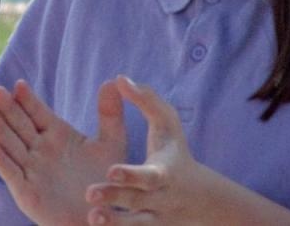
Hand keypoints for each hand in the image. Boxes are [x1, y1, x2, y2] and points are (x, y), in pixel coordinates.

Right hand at [0, 79, 126, 225]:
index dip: (28, 99)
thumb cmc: (107, 181)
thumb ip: (110, 114)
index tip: (19, 84)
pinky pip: (11, 173)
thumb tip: (112, 81)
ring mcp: (31, 170)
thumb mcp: (112, 144)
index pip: (38, 112)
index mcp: (57, 134)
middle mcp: (40, 150)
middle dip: (8, 108)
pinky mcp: (26, 192)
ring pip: (11, 145)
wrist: (102, 218)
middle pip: (20, 125)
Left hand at [84, 77, 230, 224]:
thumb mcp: (167, 123)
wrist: (200, 198)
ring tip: (92, 218)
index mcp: (163, 173)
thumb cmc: (174, 151)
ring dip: (113, 224)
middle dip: (115, 199)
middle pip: (135, 202)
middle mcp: (158, 200)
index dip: (131, 174)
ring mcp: (153, 221)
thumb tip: (119, 78)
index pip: (148, 176)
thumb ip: (145, 100)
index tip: (111, 171)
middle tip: (90, 194)